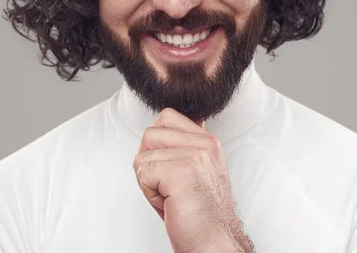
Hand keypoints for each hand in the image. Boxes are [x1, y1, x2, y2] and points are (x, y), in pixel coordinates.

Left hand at [133, 108, 252, 252]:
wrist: (214, 242)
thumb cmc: (199, 213)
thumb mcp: (194, 170)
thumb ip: (182, 146)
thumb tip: (162, 125)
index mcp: (208, 141)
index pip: (167, 117)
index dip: (157, 145)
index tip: (172, 170)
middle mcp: (204, 144)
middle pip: (150, 134)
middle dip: (149, 163)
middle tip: (170, 186)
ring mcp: (194, 156)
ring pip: (142, 156)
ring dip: (149, 181)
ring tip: (171, 196)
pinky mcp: (181, 172)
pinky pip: (143, 173)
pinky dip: (149, 193)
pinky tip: (170, 202)